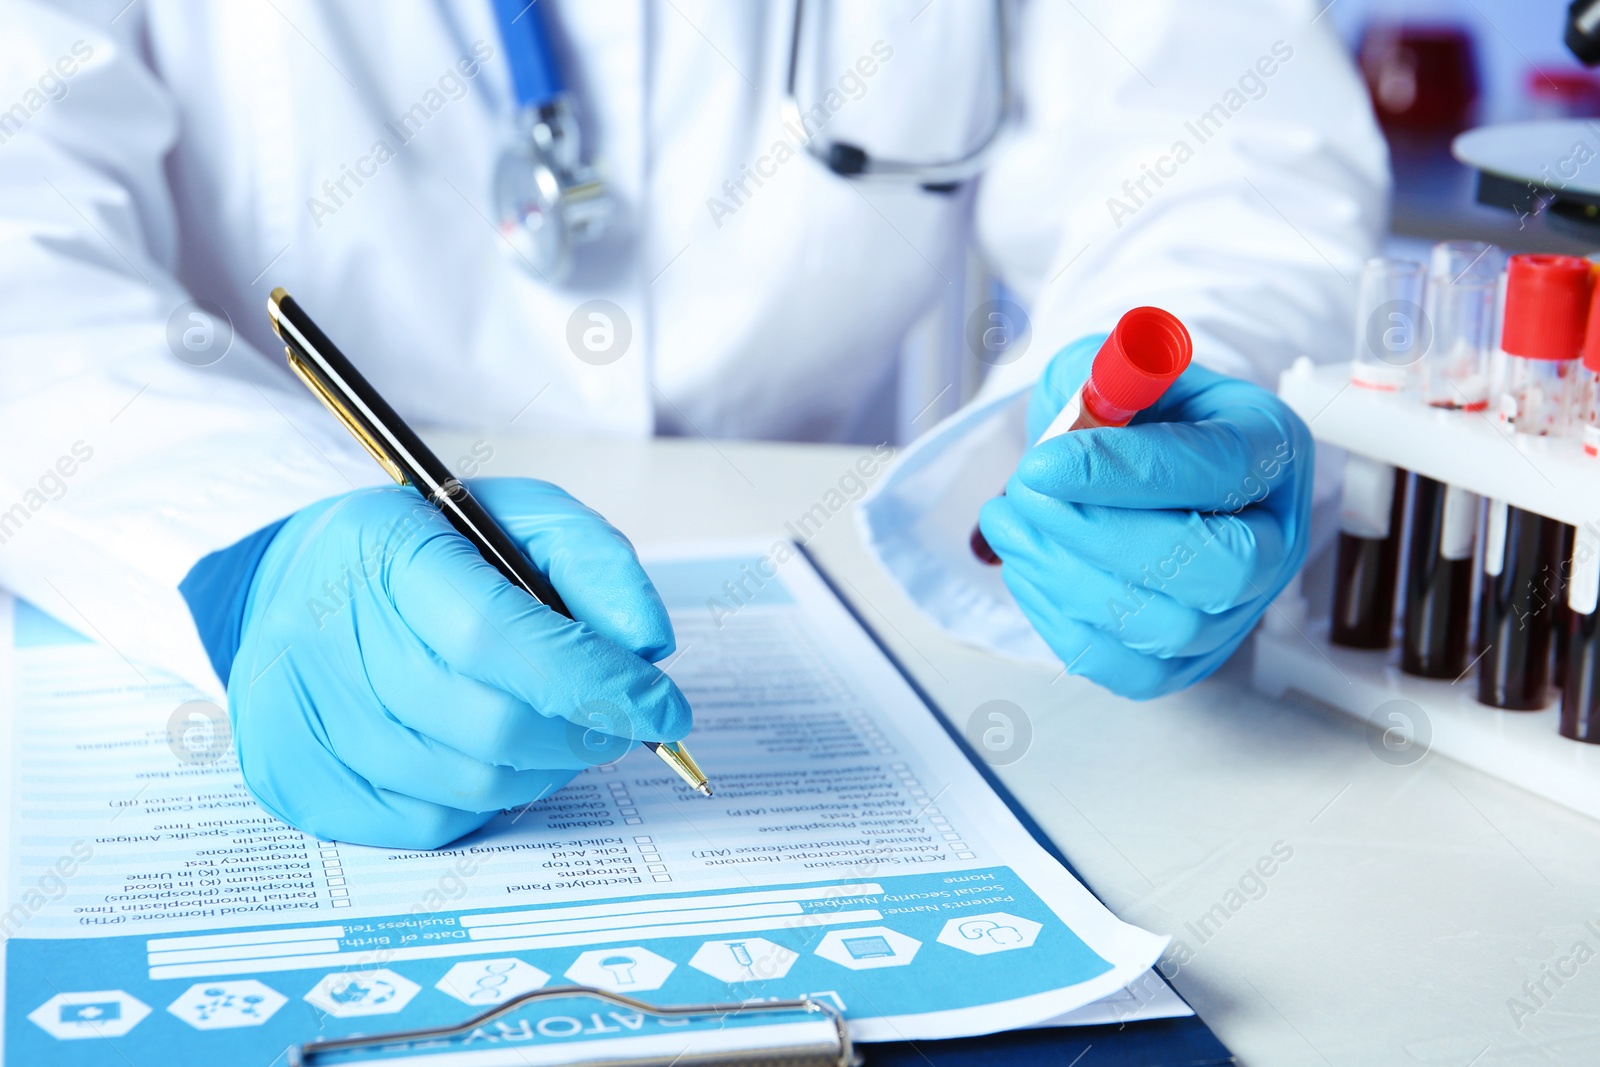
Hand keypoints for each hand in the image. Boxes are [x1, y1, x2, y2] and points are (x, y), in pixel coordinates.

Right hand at [225, 478, 688, 847]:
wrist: (288, 587)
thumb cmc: (421, 552)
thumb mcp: (513, 517)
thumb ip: (593, 560)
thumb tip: (649, 645)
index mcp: (382, 551)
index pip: (497, 638)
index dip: (594, 683)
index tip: (664, 707)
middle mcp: (325, 637)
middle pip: (489, 724)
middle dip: (586, 733)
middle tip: (625, 722)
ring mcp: (302, 718)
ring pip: (468, 785)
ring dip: (545, 768)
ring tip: (560, 729)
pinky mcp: (298, 781)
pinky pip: (430, 823)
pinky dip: (489, 800)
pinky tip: (497, 755)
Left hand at [977, 335, 1312, 698]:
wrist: (1132, 466)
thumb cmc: (1130, 416)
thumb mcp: (1113, 368)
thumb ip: (1096, 380)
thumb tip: (1071, 423)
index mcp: (1269, 447)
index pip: (1219, 469)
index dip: (1128, 472)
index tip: (1041, 463)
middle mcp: (1275, 538)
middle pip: (1220, 568)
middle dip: (1103, 537)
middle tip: (1022, 495)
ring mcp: (1239, 610)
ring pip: (1170, 626)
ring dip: (1067, 576)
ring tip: (1005, 520)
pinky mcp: (1188, 660)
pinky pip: (1129, 668)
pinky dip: (1062, 622)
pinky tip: (1026, 566)